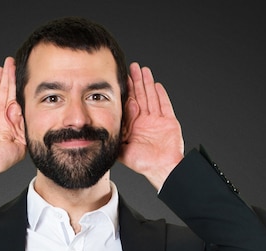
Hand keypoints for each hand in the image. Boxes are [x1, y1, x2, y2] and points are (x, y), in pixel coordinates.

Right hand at [0, 57, 25, 188]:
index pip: (15, 100)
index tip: (23, 74)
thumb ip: (23, 129)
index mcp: (9, 124)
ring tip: (1, 68)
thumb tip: (24, 111)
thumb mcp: (19, 147)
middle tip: (11, 62)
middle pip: (4, 93)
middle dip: (8, 77)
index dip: (18, 87)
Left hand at [119, 63, 184, 189]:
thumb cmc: (143, 163)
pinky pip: (165, 105)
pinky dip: (161, 94)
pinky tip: (156, 84)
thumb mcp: (122, 152)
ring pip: (151, 97)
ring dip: (147, 83)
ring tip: (142, 70)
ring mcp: (157, 121)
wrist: (161, 168)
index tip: (121, 80)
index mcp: (134, 127)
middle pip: (140, 97)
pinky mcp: (168, 121)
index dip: (125, 92)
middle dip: (135, 82)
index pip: (128, 105)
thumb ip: (114, 141)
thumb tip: (97, 136)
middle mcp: (144, 122)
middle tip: (131, 67)